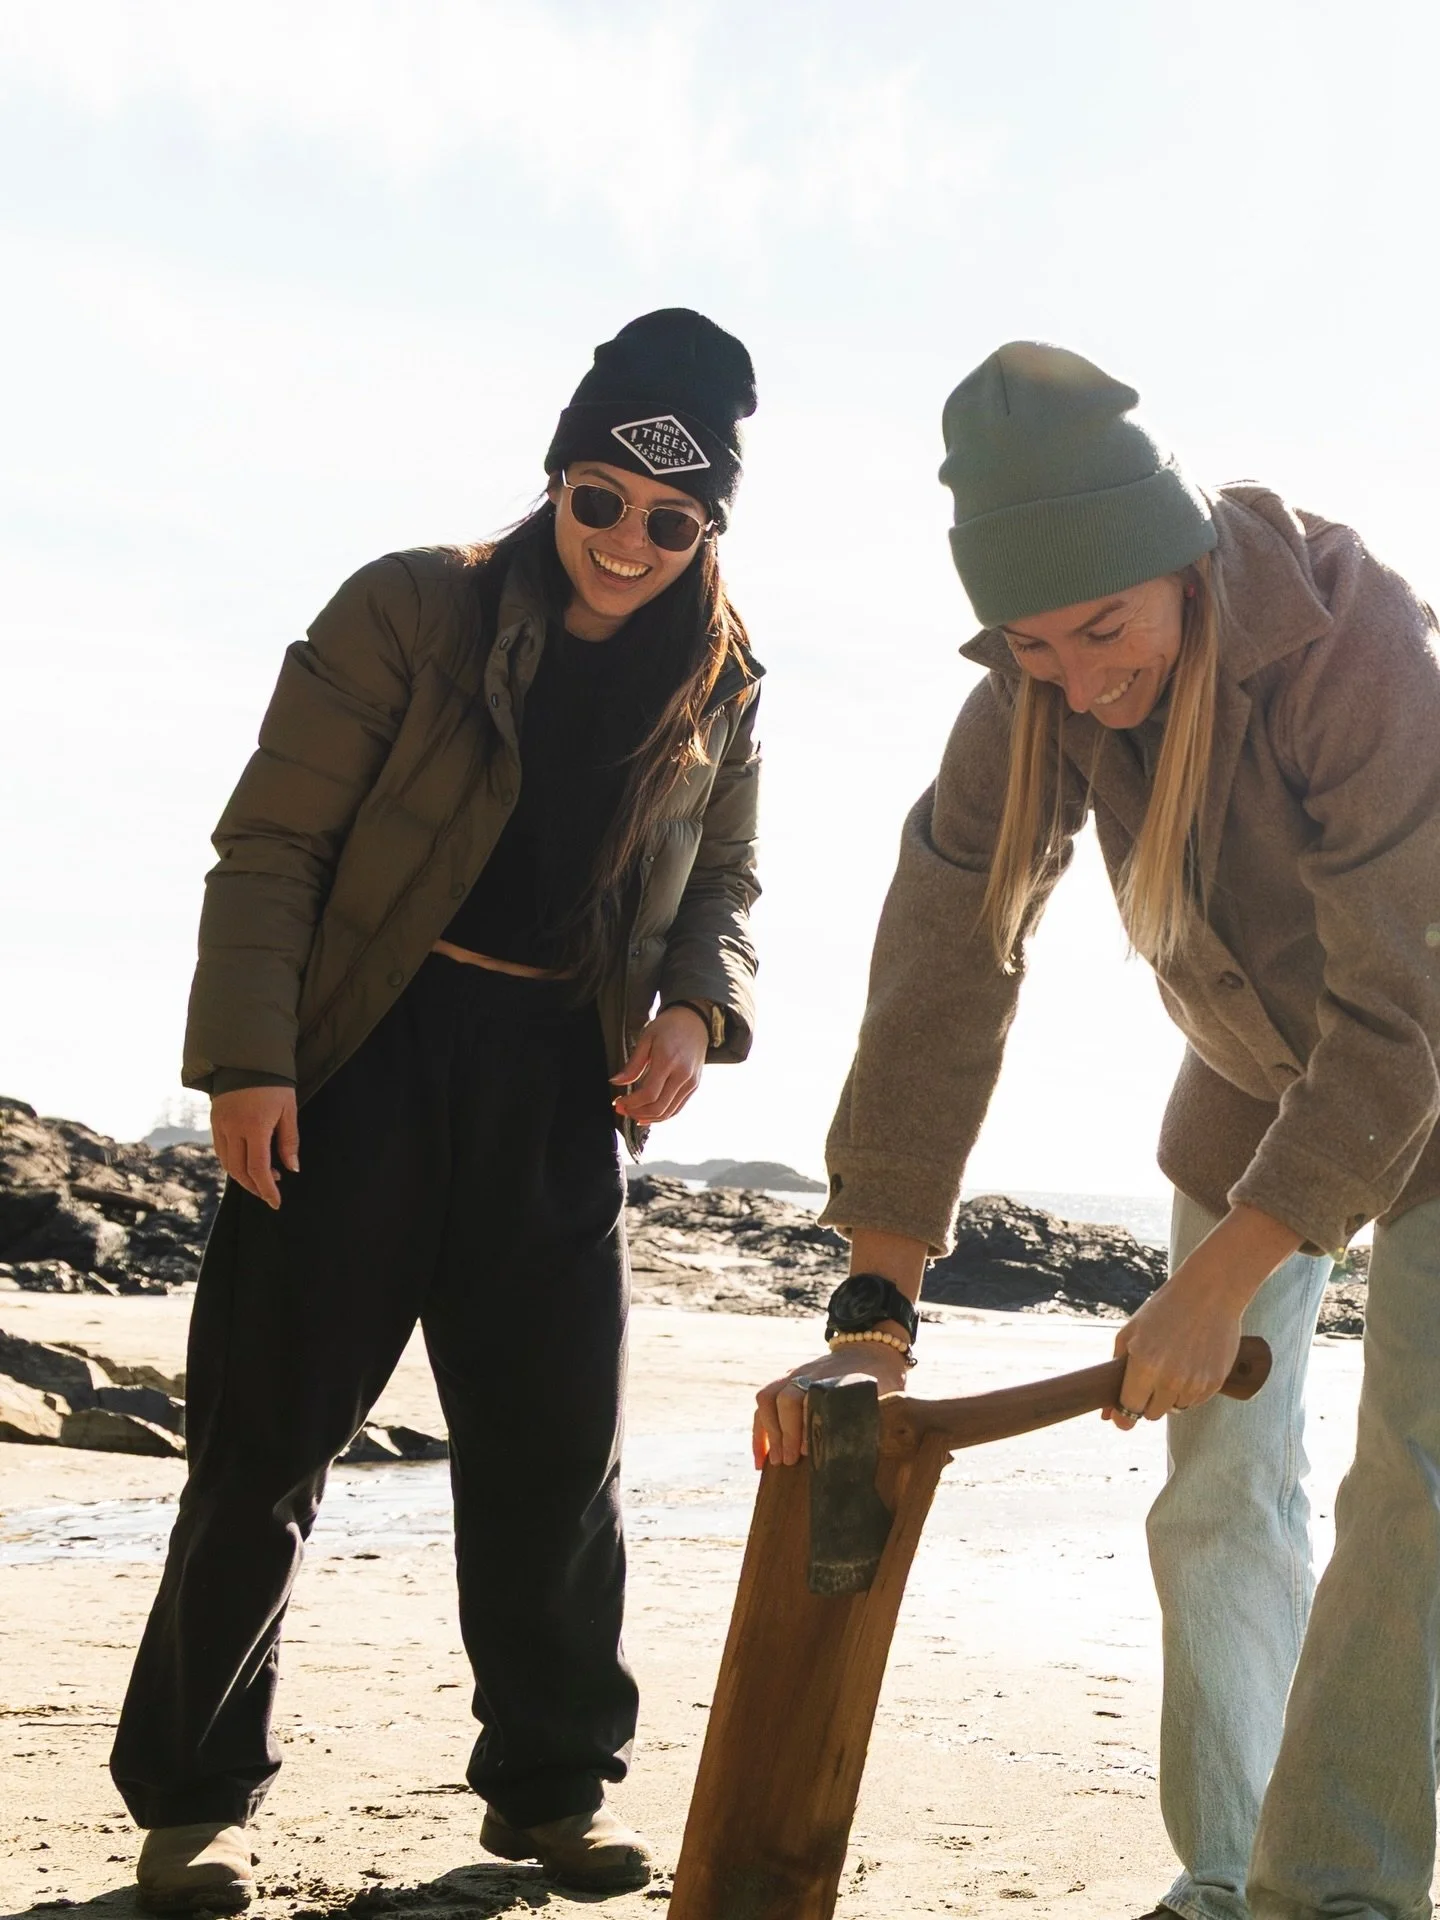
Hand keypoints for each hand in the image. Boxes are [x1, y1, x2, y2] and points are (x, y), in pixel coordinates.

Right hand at [211, 1087, 298, 1209]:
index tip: (276, 1203)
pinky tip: (246, 1163)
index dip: (267, 1189)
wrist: (247, 1057)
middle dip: (255, 1187)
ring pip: (227, 1163)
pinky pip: (220, 1150)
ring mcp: (220, 1125)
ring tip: (262, 1179)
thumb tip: (292, 1168)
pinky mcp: (214, 1120)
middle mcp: (233, 1129)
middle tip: (270, 1193)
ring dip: (243, 1177)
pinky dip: (232, 1163)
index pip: (258, 1168)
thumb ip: (289, 1141)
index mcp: (254, 1127)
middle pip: (239, 1171)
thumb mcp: (288, 1110)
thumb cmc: (274, 1082)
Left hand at [610, 1005, 708, 1124]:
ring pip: (668, 1112)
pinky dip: (662, 1115)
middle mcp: (682, 1075)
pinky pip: (677, 1108)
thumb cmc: (669, 1026)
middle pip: (659, 1107)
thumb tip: (616, 1082)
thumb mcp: (646, 1039)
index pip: (649, 1094)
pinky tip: (649, 1114)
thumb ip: (633, 1065)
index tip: (618, 1102)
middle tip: (622, 1109)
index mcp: (668, 1061)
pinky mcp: (694, 1086)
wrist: (694, 1020)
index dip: (631, 1103)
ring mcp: (691, 1082)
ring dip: (648, 1117)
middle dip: (637, 1113)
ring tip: (633, 1113)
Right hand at [753, 1337, 911, 1469]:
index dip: (803, 1425)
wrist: (869, 1351)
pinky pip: (764, 1405)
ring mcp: (795, 1376)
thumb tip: (867, 1449)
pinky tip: (762, 1459)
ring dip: (768, 1432)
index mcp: (833, 1378)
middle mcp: (809, 1374)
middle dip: (784, 1433)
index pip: (808, 1398)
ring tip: (774, 1462)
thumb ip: (875, 1414)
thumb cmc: (878, 1380)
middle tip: (789, 1461)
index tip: (805, 1451)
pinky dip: (760, 1432)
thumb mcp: (884, 1394)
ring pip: (768, 1398)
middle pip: (784, 1397)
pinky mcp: (787, 1383)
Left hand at [1107, 1204, 1299, 1427]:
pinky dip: (1189, 1390)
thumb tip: (1106, 1415)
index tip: (1120, 1418)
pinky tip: (1190, 1364)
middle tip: (1148, 1381)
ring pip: (1175, 1409)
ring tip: (1172, 1365)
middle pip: (1152, 1414)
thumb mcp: (1130, 1333)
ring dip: (1169, 1396)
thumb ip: (1115, 1372)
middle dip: (1146, 1402)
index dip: (1122, 1415)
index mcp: (1144, 1364)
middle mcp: (1170, 1379)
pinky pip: (1195, 1401)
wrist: (1209, 1293)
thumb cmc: (1163, 1310)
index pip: (1129, 1409)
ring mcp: (1195, 1383)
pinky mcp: (1215, 1383)